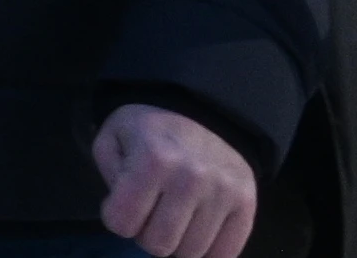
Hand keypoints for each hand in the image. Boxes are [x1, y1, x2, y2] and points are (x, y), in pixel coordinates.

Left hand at [95, 103, 255, 257]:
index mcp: (152, 161)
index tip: (122, 204)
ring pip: (191, 253)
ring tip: (174, 217)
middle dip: (146, 234)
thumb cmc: (148, 132)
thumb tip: (126, 215)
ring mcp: (223, 193)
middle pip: (159, 244)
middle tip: (150, 213)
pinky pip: (225, 254)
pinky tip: (197, 230)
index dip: (116, 218)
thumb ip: (109, 177)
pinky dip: (207, 251)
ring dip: (177, 242)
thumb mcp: (112, 140)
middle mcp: (191, 179)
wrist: (202, 113)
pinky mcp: (247, 204)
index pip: (122, 223)